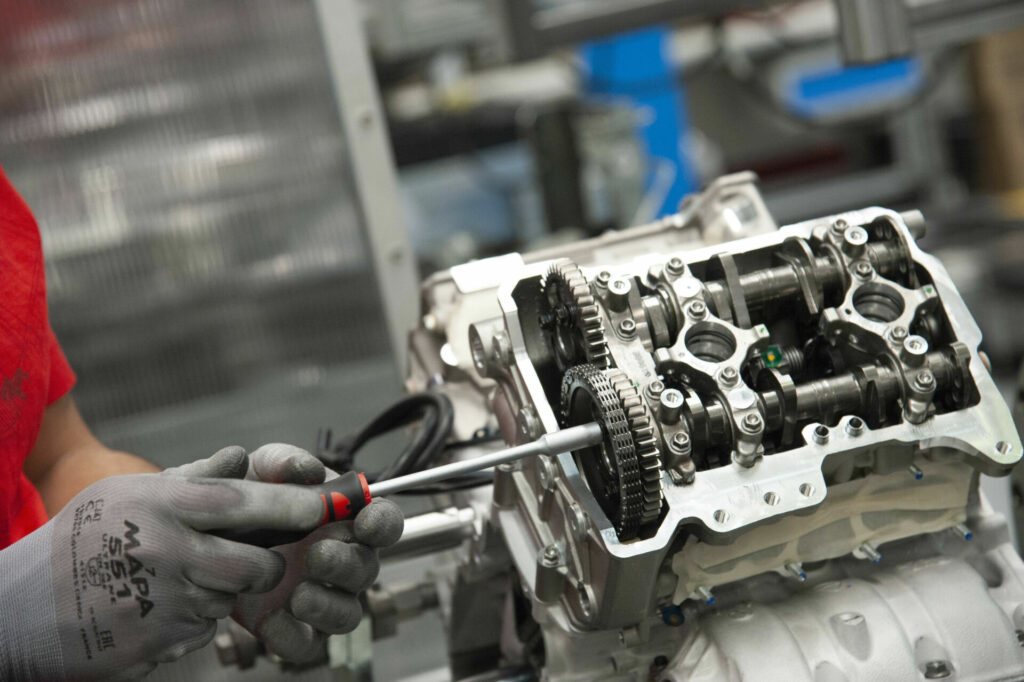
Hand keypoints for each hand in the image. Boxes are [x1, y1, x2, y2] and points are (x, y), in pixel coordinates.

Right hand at [0, 449, 324, 681]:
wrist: (21, 608)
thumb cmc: (82, 538)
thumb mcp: (131, 492)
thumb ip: (195, 477)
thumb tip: (245, 458)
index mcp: (162, 506)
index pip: (244, 502)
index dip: (291, 504)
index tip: (322, 505)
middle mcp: (168, 553)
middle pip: (257, 564)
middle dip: (264, 563)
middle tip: (247, 557)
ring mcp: (164, 603)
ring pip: (232, 600)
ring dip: (220, 592)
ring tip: (176, 579)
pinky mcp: (159, 644)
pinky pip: (204, 631)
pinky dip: (193, 621)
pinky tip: (157, 608)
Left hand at [224, 444, 403, 661]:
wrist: (197, 535)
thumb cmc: (242, 498)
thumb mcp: (257, 469)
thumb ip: (283, 461)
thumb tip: (307, 469)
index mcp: (343, 520)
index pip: (383, 521)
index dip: (383, 523)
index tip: (366, 521)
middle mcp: (340, 560)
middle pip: (368, 569)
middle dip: (347, 564)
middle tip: (318, 555)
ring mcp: (320, 597)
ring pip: (348, 613)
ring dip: (329, 605)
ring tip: (298, 595)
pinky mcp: (291, 627)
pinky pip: (305, 643)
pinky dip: (291, 636)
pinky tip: (270, 620)